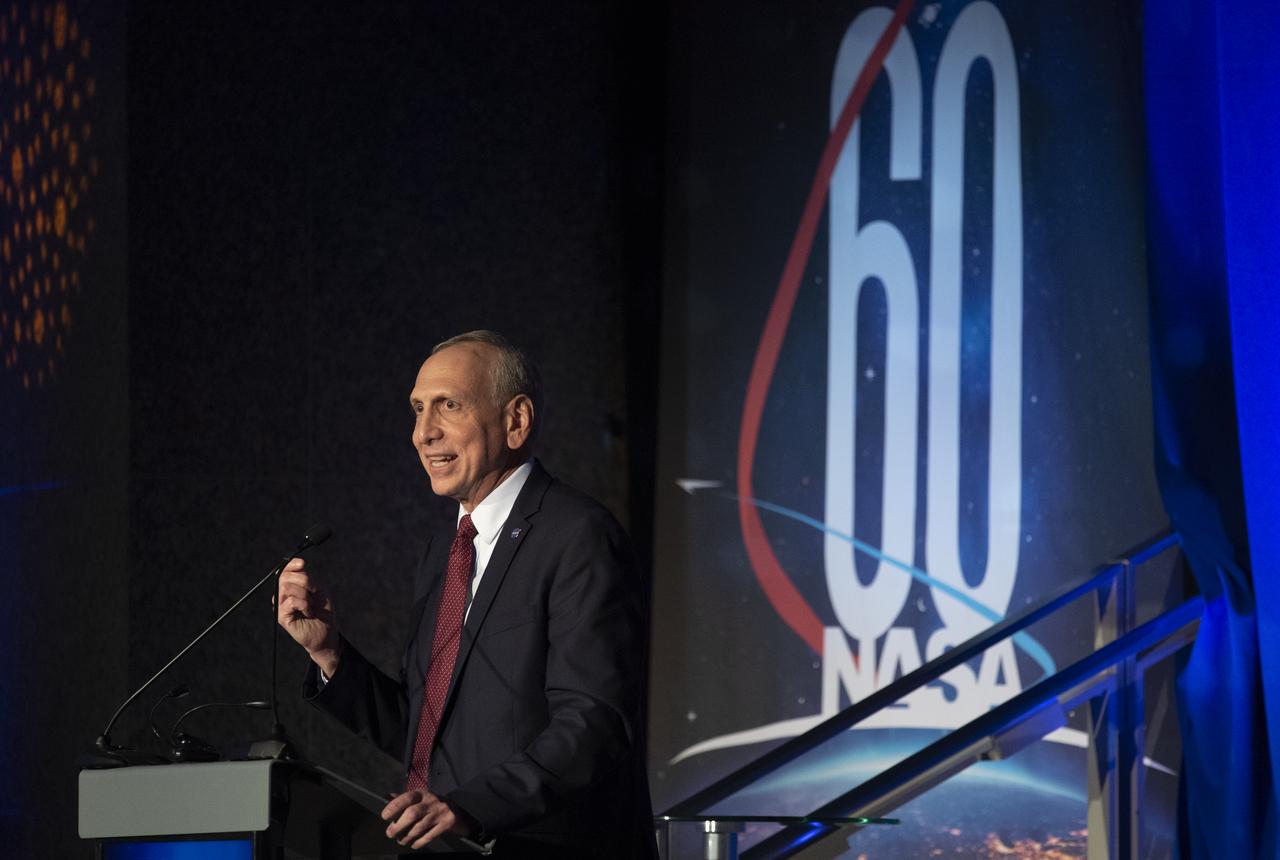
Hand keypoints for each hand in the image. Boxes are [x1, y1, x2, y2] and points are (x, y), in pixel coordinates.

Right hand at [276, 558, 339, 673]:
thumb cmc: (323, 610)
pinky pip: (291, 601)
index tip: (303, 563)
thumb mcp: (319, 590)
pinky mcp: (281, 616)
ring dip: (306, 595)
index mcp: (292, 585)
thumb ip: (309, 578)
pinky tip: (309, 612)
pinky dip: (304, 605)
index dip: (292, 564)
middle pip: (285, 577)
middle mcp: (283, 594)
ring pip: (288, 587)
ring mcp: (280, 605)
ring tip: (311, 605)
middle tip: (314, 592)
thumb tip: (300, 566)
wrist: (326, 631)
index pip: (285, 570)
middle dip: (304, 580)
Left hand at [381, 789, 470, 848]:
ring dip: (407, 836)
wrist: (458, 811)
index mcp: (422, 793)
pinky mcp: (447, 823)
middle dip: (398, 826)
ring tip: (400, 840)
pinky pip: (429, 836)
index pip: (407, 797)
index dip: (394, 806)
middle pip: (412, 814)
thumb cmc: (432, 805)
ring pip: (419, 827)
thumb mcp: (420, 798)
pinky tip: (413, 844)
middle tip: (390, 833)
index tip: (384, 816)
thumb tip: (385, 797)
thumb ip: (404, 799)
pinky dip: (419, 842)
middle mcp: (432, 801)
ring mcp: (440, 812)